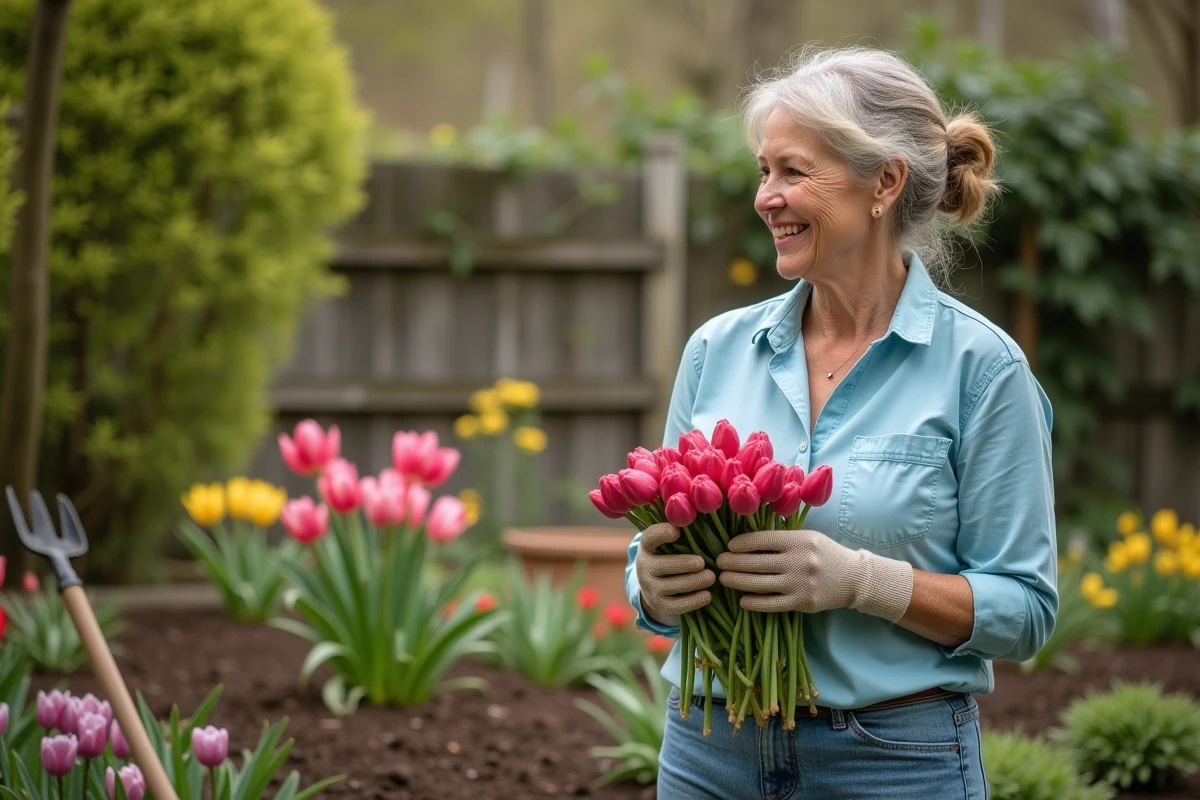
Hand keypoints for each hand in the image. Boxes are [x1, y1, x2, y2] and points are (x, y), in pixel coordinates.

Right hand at [636, 522, 715, 618]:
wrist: (654, 584)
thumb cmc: (670, 554)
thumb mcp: (669, 542)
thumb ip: (681, 529)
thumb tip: (701, 513)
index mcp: (647, 546)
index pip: (649, 538)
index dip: (660, 534)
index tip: (676, 531)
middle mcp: (644, 567)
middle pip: (663, 566)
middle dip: (684, 564)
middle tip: (703, 563)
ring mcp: (650, 588)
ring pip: (671, 586)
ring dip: (693, 582)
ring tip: (711, 577)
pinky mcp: (659, 604)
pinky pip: (676, 605)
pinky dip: (693, 601)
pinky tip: (707, 595)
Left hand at [716, 529, 913, 621]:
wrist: (853, 578)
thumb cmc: (824, 554)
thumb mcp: (806, 537)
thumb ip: (781, 539)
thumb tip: (745, 540)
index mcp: (798, 540)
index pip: (762, 540)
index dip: (741, 543)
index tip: (728, 546)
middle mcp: (798, 561)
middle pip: (756, 562)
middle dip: (732, 562)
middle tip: (718, 562)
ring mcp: (800, 584)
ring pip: (759, 584)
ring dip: (737, 581)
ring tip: (723, 578)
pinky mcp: (802, 603)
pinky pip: (772, 604)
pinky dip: (754, 602)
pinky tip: (742, 600)